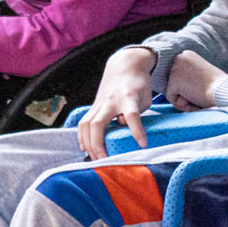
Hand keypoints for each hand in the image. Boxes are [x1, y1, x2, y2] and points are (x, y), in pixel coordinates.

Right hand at [78, 46, 156, 160]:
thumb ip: (136, 114)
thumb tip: (120, 127)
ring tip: (95, 158)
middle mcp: (110, 101)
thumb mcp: (145, 99)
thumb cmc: (139, 85)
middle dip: (98, 144)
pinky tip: (85, 149)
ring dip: (88, 143)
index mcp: (128, 97)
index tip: (142, 144)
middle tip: (105, 160)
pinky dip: (82, 137)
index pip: (132, 115)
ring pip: (86, 124)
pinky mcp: (93, 106)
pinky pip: (83, 123)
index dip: (136, 130)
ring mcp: (99, 103)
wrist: (125, 66)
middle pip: (98, 123)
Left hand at [165, 51, 224, 112]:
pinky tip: (196, 97)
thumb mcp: (202, 75)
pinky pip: (172, 99)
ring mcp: (175, 69)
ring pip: (173, 91)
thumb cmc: (218, 87)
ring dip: (186, 98)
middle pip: (174, 83)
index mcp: (187, 54)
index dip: (190, 86)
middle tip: (201, 91)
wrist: (224, 90)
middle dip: (185, 92)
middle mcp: (179, 57)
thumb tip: (179, 85)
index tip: (202, 85)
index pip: (179, 76)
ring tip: (200, 94)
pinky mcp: (173, 82)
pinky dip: (183, 104)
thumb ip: (190, 76)